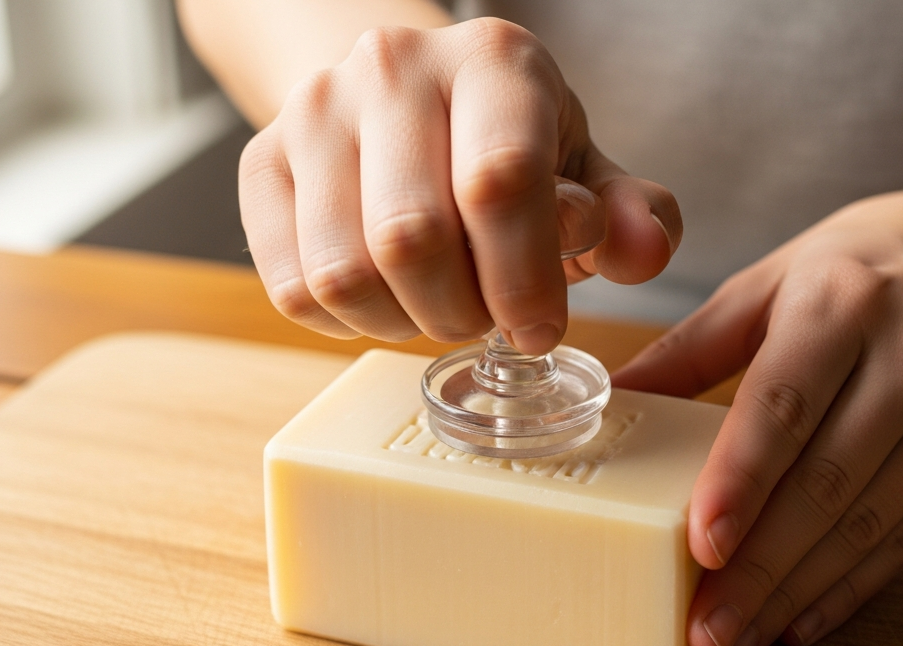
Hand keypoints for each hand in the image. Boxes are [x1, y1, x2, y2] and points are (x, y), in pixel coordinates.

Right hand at [238, 18, 680, 354]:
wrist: (405, 104)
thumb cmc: (510, 147)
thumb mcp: (588, 171)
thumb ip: (630, 216)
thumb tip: (642, 251)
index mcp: (493, 60)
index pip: (500, 179)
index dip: (523, 278)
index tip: (539, 329)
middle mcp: (391, 67)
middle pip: (412, 236)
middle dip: (462, 311)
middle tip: (487, 317)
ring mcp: (313, 110)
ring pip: (344, 272)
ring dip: (403, 322)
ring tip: (439, 304)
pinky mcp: (260, 162)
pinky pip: (294, 288)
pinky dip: (348, 322)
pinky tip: (388, 298)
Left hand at [613, 186, 902, 645]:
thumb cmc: (874, 262)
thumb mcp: (778, 276)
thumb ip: (694, 345)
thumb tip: (612, 397)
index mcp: (847, 301)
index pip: (787, 405)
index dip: (742, 480)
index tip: (701, 545)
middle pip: (827, 483)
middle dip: (760, 569)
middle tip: (704, 633)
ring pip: (866, 526)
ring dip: (795, 595)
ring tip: (735, 643)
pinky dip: (850, 589)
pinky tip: (799, 623)